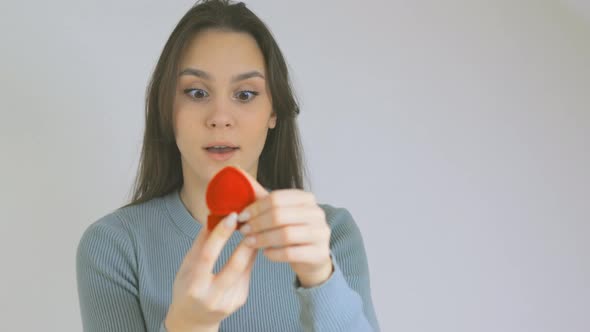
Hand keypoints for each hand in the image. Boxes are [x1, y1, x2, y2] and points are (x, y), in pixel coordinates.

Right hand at [165, 213, 256, 331]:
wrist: (193, 319)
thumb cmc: (187, 288)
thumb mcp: (186, 266)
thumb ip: (200, 243)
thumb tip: (213, 217)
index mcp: (195, 285)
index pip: (208, 255)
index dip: (221, 234)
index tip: (231, 217)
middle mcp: (212, 296)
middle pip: (235, 265)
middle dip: (246, 242)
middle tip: (251, 223)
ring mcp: (229, 301)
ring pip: (245, 269)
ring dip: (251, 248)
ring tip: (253, 230)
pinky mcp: (240, 300)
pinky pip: (247, 275)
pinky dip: (249, 259)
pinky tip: (250, 247)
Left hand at [231, 168, 332, 287]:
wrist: (313, 257)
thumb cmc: (293, 233)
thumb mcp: (282, 215)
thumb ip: (265, 204)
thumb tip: (239, 191)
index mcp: (306, 199)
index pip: (276, 198)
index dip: (256, 207)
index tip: (241, 216)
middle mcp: (317, 213)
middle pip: (280, 215)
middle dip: (257, 223)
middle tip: (243, 230)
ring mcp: (321, 233)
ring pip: (286, 234)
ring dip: (263, 238)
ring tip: (250, 242)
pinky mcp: (320, 253)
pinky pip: (291, 253)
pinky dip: (274, 253)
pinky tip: (265, 253)